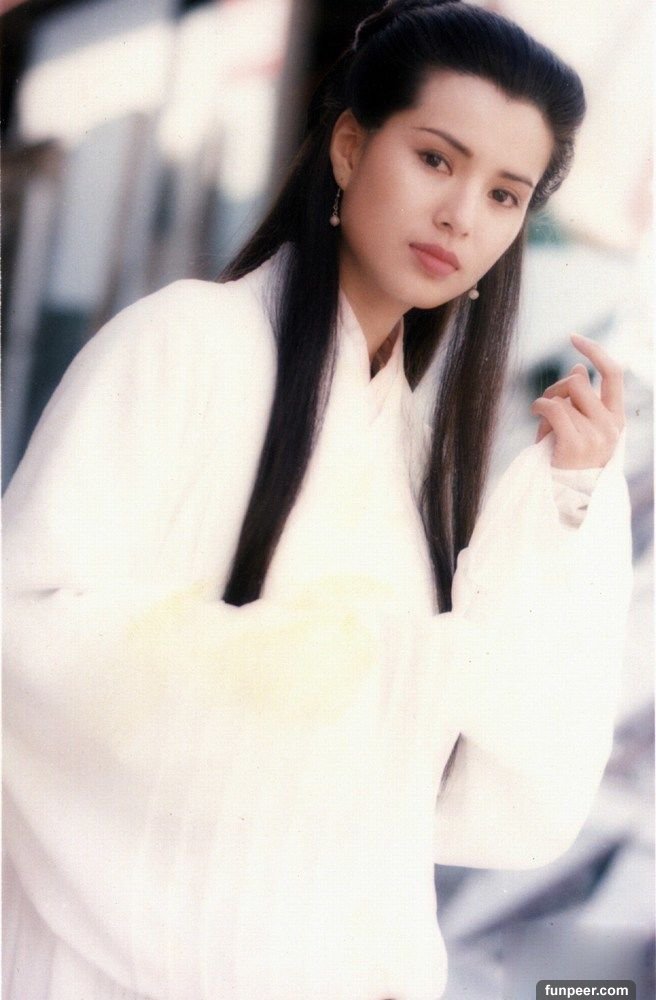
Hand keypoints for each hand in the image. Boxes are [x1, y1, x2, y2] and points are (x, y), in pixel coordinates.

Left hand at [531, 334, 624, 468]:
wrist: (567, 497)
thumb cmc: (569, 459)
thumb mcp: (578, 425)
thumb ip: (580, 398)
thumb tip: (578, 367)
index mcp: (616, 419)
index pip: (613, 373)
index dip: (595, 351)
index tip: (573, 337)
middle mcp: (610, 426)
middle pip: (579, 381)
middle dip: (558, 385)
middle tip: (546, 401)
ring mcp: (595, 435)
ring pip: (564, 398)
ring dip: (547, 404)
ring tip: (543, 422)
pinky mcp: (575, 444)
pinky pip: (554, 409)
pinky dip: (540, 406)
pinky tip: (535, 412)